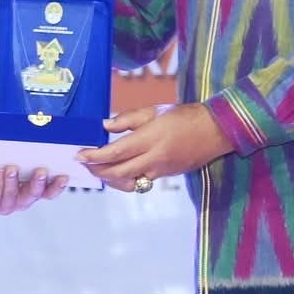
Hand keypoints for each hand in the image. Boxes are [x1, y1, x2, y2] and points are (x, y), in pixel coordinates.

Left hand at [0, 155, 68, 213]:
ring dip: (13, 182)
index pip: (48, 192)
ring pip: (13, 196)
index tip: (64, 176)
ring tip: (13, 168)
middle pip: (32, 195)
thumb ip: (27, 156)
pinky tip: (0, 171)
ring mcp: (4, 204)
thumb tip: (39, 137)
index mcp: (30, 191)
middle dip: (38, 183)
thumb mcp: (14, 161)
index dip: (57, 187)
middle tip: (42, 170)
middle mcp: (20, 201)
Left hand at [77, 103, 233, 191]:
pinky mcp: (167, 175)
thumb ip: (127, 119)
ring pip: (128, 182)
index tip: (79, 154)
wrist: (215, 131)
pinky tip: (118, 172)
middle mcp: (154, 158)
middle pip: (117, 172)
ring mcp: (161, 170)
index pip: (114, 153)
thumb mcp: (154, 111)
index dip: (94, 156)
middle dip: (96, 170)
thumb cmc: (184, 115)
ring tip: (98, 169)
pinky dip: (126, 180)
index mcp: (149, 138)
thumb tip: (104, 125)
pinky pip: (141, 182)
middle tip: (83, 163)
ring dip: (109, 179)